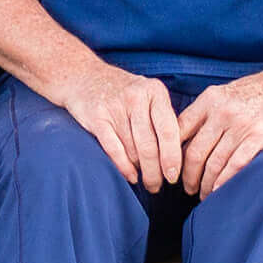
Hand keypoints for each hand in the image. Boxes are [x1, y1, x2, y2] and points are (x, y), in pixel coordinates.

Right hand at [54, 59, 182, 189]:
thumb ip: (163, 119)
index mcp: (155, 91)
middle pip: (150, 144)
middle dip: (155, 171)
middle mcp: (137, 96)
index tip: (174, 176)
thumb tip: (177, 157)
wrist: (85, 76)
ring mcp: (115, 106)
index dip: (172, 157)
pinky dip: (123, 167)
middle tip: (157, 186)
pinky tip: (130, 176)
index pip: (169, 130)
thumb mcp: (148, 95)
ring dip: (140, 170)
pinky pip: (114, 149)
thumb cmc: (124, 93)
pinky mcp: (97, 116)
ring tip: (145, 180)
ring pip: (132, 150)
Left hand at [178, 61, 262, 196]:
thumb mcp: (226, 93)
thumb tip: (184, 138)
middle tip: (188, 189)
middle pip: (194, 152)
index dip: (171, 154)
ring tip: (204, 194)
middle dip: (188, 176)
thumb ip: (206, 112)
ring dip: (205, 184)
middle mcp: (221, 112)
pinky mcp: (258, 136)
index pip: (180, 130)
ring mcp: (240, 125)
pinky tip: (219, 191)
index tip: (171, 169)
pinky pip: (234, 165)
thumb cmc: (259, 91)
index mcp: (209, 99)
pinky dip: (224, 182)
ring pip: (213, 163)